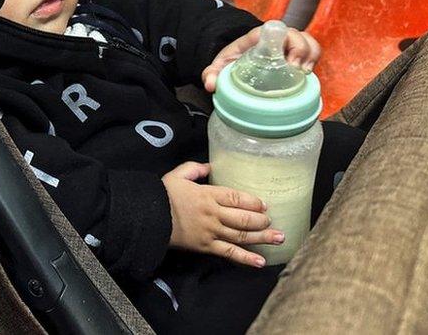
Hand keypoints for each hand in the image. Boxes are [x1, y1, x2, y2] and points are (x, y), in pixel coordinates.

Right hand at [162, 162, 283, 267]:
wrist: (147, 217)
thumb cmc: (161, 195)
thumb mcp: (176, 175)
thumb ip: (194, 169)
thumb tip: (210, 166)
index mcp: (207, 195)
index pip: (236, 198)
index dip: (252, 202)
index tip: (264, 205)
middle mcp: (213, 214)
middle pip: (243, 218)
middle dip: (262, 221)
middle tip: (274, 222)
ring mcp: (211, 232)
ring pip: (241, 235)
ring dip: (262, 237)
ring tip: (280, 238)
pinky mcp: (206, 247)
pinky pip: (230, 253)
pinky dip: (246, 258)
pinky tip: (261, 261)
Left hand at [201, 25, 320, 91]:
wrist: (238, 62)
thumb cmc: (232, 62)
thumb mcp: (220, 66)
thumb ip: (211, 74)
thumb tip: (211, 86)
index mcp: (258, 36)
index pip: (277, 30)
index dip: (287, 41)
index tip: (289, 62)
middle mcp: (276, 38)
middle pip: (297, 35)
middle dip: (302, 51)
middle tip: (298, 70)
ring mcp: (288, 44)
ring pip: (308, 41)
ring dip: (311, 55)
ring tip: (305, 73)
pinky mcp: (296, 54)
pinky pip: (313, 50)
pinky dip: (314, 59)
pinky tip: (308, 73)